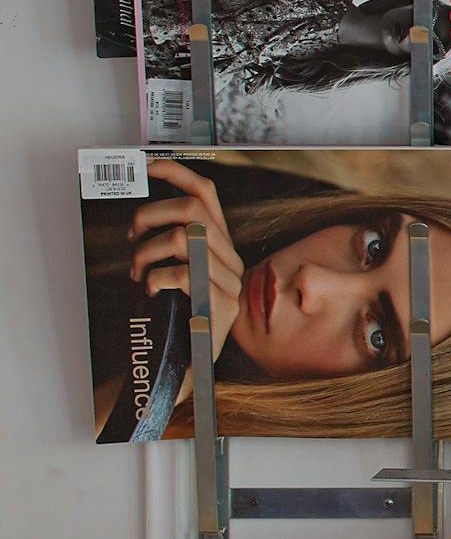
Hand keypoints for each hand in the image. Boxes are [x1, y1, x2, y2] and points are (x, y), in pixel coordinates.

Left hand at [125, 159, 245, 363]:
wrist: (182, 371)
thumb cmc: (172, 321)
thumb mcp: (172, 277)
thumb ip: (169, 250)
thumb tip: (141, 222)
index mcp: (218, 249)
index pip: (207, 197)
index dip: (177, 175)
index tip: (149, 167)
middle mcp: (230, 261)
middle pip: (193, 211)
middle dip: (151, 215)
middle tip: (131, 237)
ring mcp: (230, 283)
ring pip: (182, 239)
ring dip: (146, 253)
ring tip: (137, 274)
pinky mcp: (223, 306)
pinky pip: (182, 273)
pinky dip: (155, 278)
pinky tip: (151, 292)